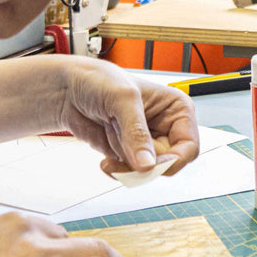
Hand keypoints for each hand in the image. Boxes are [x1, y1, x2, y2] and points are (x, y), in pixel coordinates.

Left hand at [55, 58, 199, 176]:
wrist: (68, 89)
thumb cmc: (98, 80)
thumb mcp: (122, 100)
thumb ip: (136, 133)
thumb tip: (148, 165)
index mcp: (176, 109)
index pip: (188, 146)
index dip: (173, 160)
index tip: (150, 166)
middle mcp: (165, 127)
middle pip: (169, 164)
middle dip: (145, 165)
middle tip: (124, 156)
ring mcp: (146, 142)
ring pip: (149, 172)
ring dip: (127, 167)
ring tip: (109, 152)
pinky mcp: (129, 153)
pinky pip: (132, 175)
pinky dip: (118, 172)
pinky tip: (105, 161)